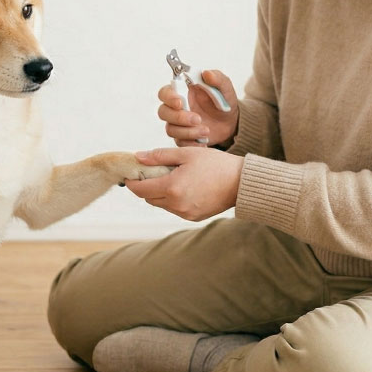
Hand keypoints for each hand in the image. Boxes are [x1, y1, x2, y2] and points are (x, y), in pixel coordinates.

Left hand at [124, 147, 243, 221]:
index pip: (140, 189)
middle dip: (146, 186)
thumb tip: (138, 157)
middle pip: (148, 198)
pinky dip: (173, 199)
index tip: (131, 174)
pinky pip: (174, 209)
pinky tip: (184, 186)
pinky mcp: (193, 217)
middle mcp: (176, 204)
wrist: (240, 182)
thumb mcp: (186, 153)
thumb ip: (160, 156)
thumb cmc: (215, 164)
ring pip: (161, 204)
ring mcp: (184, 213)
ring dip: (160, 193)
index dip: (132, 182)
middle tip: (152, 172)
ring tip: (171, 177)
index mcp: (172, 187)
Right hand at [157, 69, 239, 147]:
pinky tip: (203, 141)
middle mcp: (176, 108)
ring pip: (171, 129)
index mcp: (182, 91)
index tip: (180, 103)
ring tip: (206, 130)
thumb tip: (206, 73)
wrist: (232, 122)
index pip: (164, 92)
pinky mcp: (183, 137)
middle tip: (198, 119)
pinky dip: (191, 143)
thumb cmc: (225, 101)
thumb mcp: (225, 88)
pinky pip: (179, 143)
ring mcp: (178, 124)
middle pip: (163, 112)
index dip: (169, 98)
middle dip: (179, 117)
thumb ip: (217, 79)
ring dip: (188, 131)